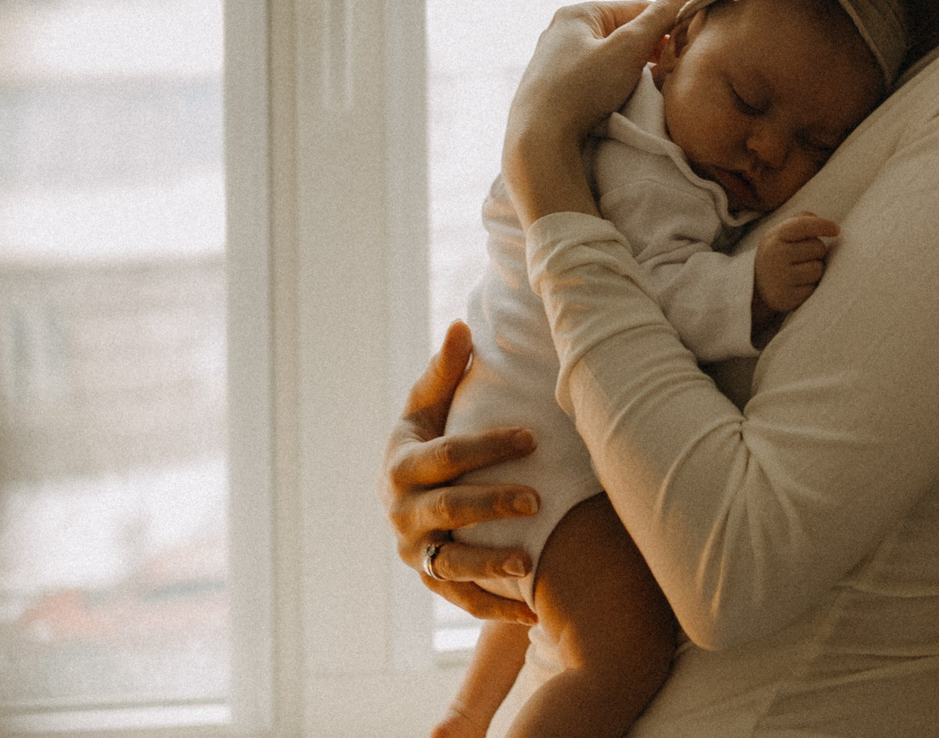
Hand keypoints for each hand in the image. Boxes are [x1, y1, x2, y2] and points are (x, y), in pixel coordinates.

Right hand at [384, 321, 542, 624]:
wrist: (401, 495)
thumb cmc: (425, 439)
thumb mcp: (426, 405)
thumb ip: (444, 371)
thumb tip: (461, 326)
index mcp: (402, 466)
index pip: (447, 457)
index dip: (488, 446)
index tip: (531, 437)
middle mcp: (403, 514)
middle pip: (449, 510)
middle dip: (492, 505)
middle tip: (537, 500)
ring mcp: (415, 552)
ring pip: (451, 564)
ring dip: (490, 566)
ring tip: (530, 563)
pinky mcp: (431, 582)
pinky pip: (462, 600)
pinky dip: (495, 609)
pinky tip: (534, 613)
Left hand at [502, 0, 698, 224]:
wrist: (538, 141)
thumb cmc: (582, 90)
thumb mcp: (629, 48)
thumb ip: (660, 15)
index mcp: (578, 12)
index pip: (637, 8)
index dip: (667, 25)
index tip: (687, 47)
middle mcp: (561, 31)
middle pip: (622, 32)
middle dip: (649, 49)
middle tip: (670, 70)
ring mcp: (554, 60)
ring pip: (609, 56)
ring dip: (633, 69)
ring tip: (648, 88)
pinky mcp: (551, 87)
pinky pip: (593, 76)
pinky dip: (613, 83)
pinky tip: (621, 100)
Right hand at [753, 212, 838, 322]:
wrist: (756, 286)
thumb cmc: (778, 253)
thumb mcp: (781, 233)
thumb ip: (801, 221)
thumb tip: (824, 224)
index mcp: (775, 237)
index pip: (802, 225)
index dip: (822, 225)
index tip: (836, 230)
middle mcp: (775, 256)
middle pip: (818, 247)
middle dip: (817, 251)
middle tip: (803, 256)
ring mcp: (780, 278)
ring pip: (818, 269)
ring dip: (815, 270)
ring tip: (800, 271)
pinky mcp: (786, 298)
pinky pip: (813, 289)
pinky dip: (810, 287)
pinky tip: (797, 285)